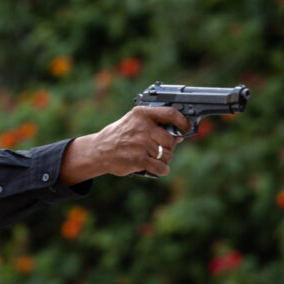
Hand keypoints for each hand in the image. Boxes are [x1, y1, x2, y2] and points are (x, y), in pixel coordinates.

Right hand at [60, 106, 189, 184]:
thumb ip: (155, 126)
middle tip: (161, 149)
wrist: (98, 150)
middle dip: (169, 147)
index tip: (185, 128)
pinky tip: (156, 168)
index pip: (171, 114)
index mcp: (142, 114)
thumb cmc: (119, 136)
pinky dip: (161, 170)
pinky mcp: (138, 159)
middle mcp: (142, 127)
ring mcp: (140, 144)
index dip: (182, 122)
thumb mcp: (134, 122)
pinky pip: (160, 167)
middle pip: (171, 139)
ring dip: (163, 159)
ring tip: (153, 158)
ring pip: (167, 155)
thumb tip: (180, 136)